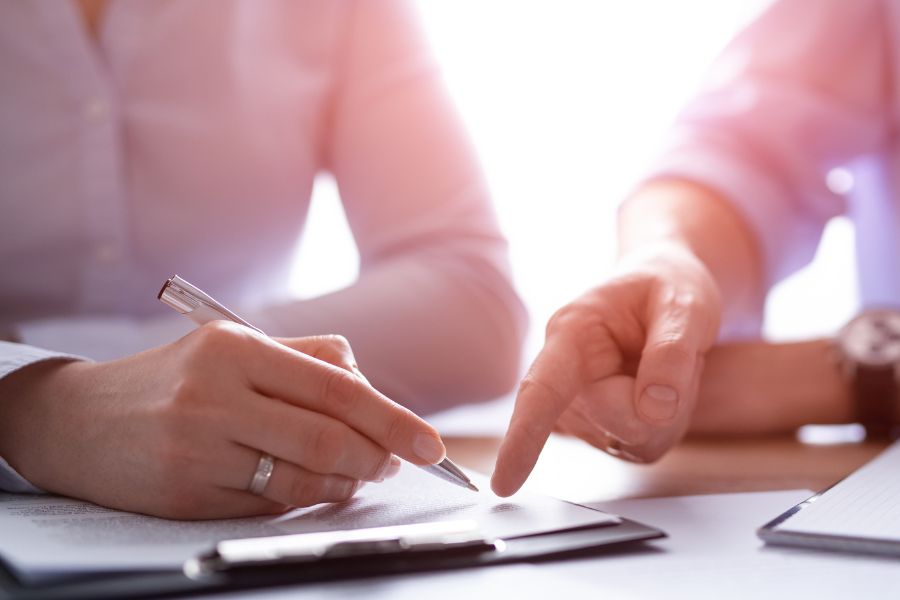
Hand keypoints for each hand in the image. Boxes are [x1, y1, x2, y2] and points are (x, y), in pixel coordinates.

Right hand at [0, 322, 446, 518]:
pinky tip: (308, 485)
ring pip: (304, 478)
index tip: (429, 444)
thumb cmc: (173, 380)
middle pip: (329, 437)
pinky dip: (302, 497)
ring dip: (345, 481)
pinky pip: (269, 504)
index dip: (393, 419)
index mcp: (235, 349)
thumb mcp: (232, 348)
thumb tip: (372, 390)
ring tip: (355, 473)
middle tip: (395, 462)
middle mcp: (215, 395)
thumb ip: (305, 359)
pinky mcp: (186, 496)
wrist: (77, 420)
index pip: (337, 388)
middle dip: (378, 456)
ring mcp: (198, 449)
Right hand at [491, 242, 721, 495]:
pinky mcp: (602, 430)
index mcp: (572, 333)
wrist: (664, 288)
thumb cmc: (667, 286)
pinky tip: (659, 387)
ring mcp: (582, 409)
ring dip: (668, 411)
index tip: (504, 484)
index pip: (541, 391)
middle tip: (679, 354)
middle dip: (661, 399)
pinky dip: (667, 422)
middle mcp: (566, 376)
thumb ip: (671, 352)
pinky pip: (644, 447)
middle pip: (615, 420)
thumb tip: (654, 410)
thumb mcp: (684, 303)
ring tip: (665, 364)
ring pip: (633, 438)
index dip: (522, 438)